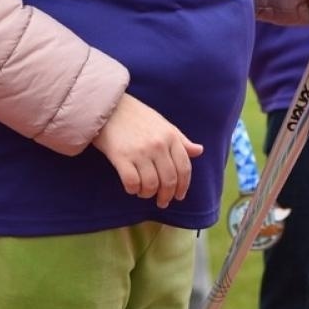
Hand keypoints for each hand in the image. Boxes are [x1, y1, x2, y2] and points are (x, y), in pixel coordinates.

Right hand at [91, 93, 203, 208]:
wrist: (109, 106)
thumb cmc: (137, 116)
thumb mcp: (163, 124)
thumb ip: (181, 140)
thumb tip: (199, 151)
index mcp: (171, 137)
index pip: (184, 168)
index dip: (183, 186)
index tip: (179, 196)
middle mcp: (158, 145)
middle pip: (169, 180)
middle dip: (167, 195)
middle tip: (162, 202)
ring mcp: (140, 151)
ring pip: (151, 184)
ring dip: (148, 194)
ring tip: (144, 193)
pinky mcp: (121, 157)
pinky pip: (132, 182)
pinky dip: (133, 189)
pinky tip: (132, 187)